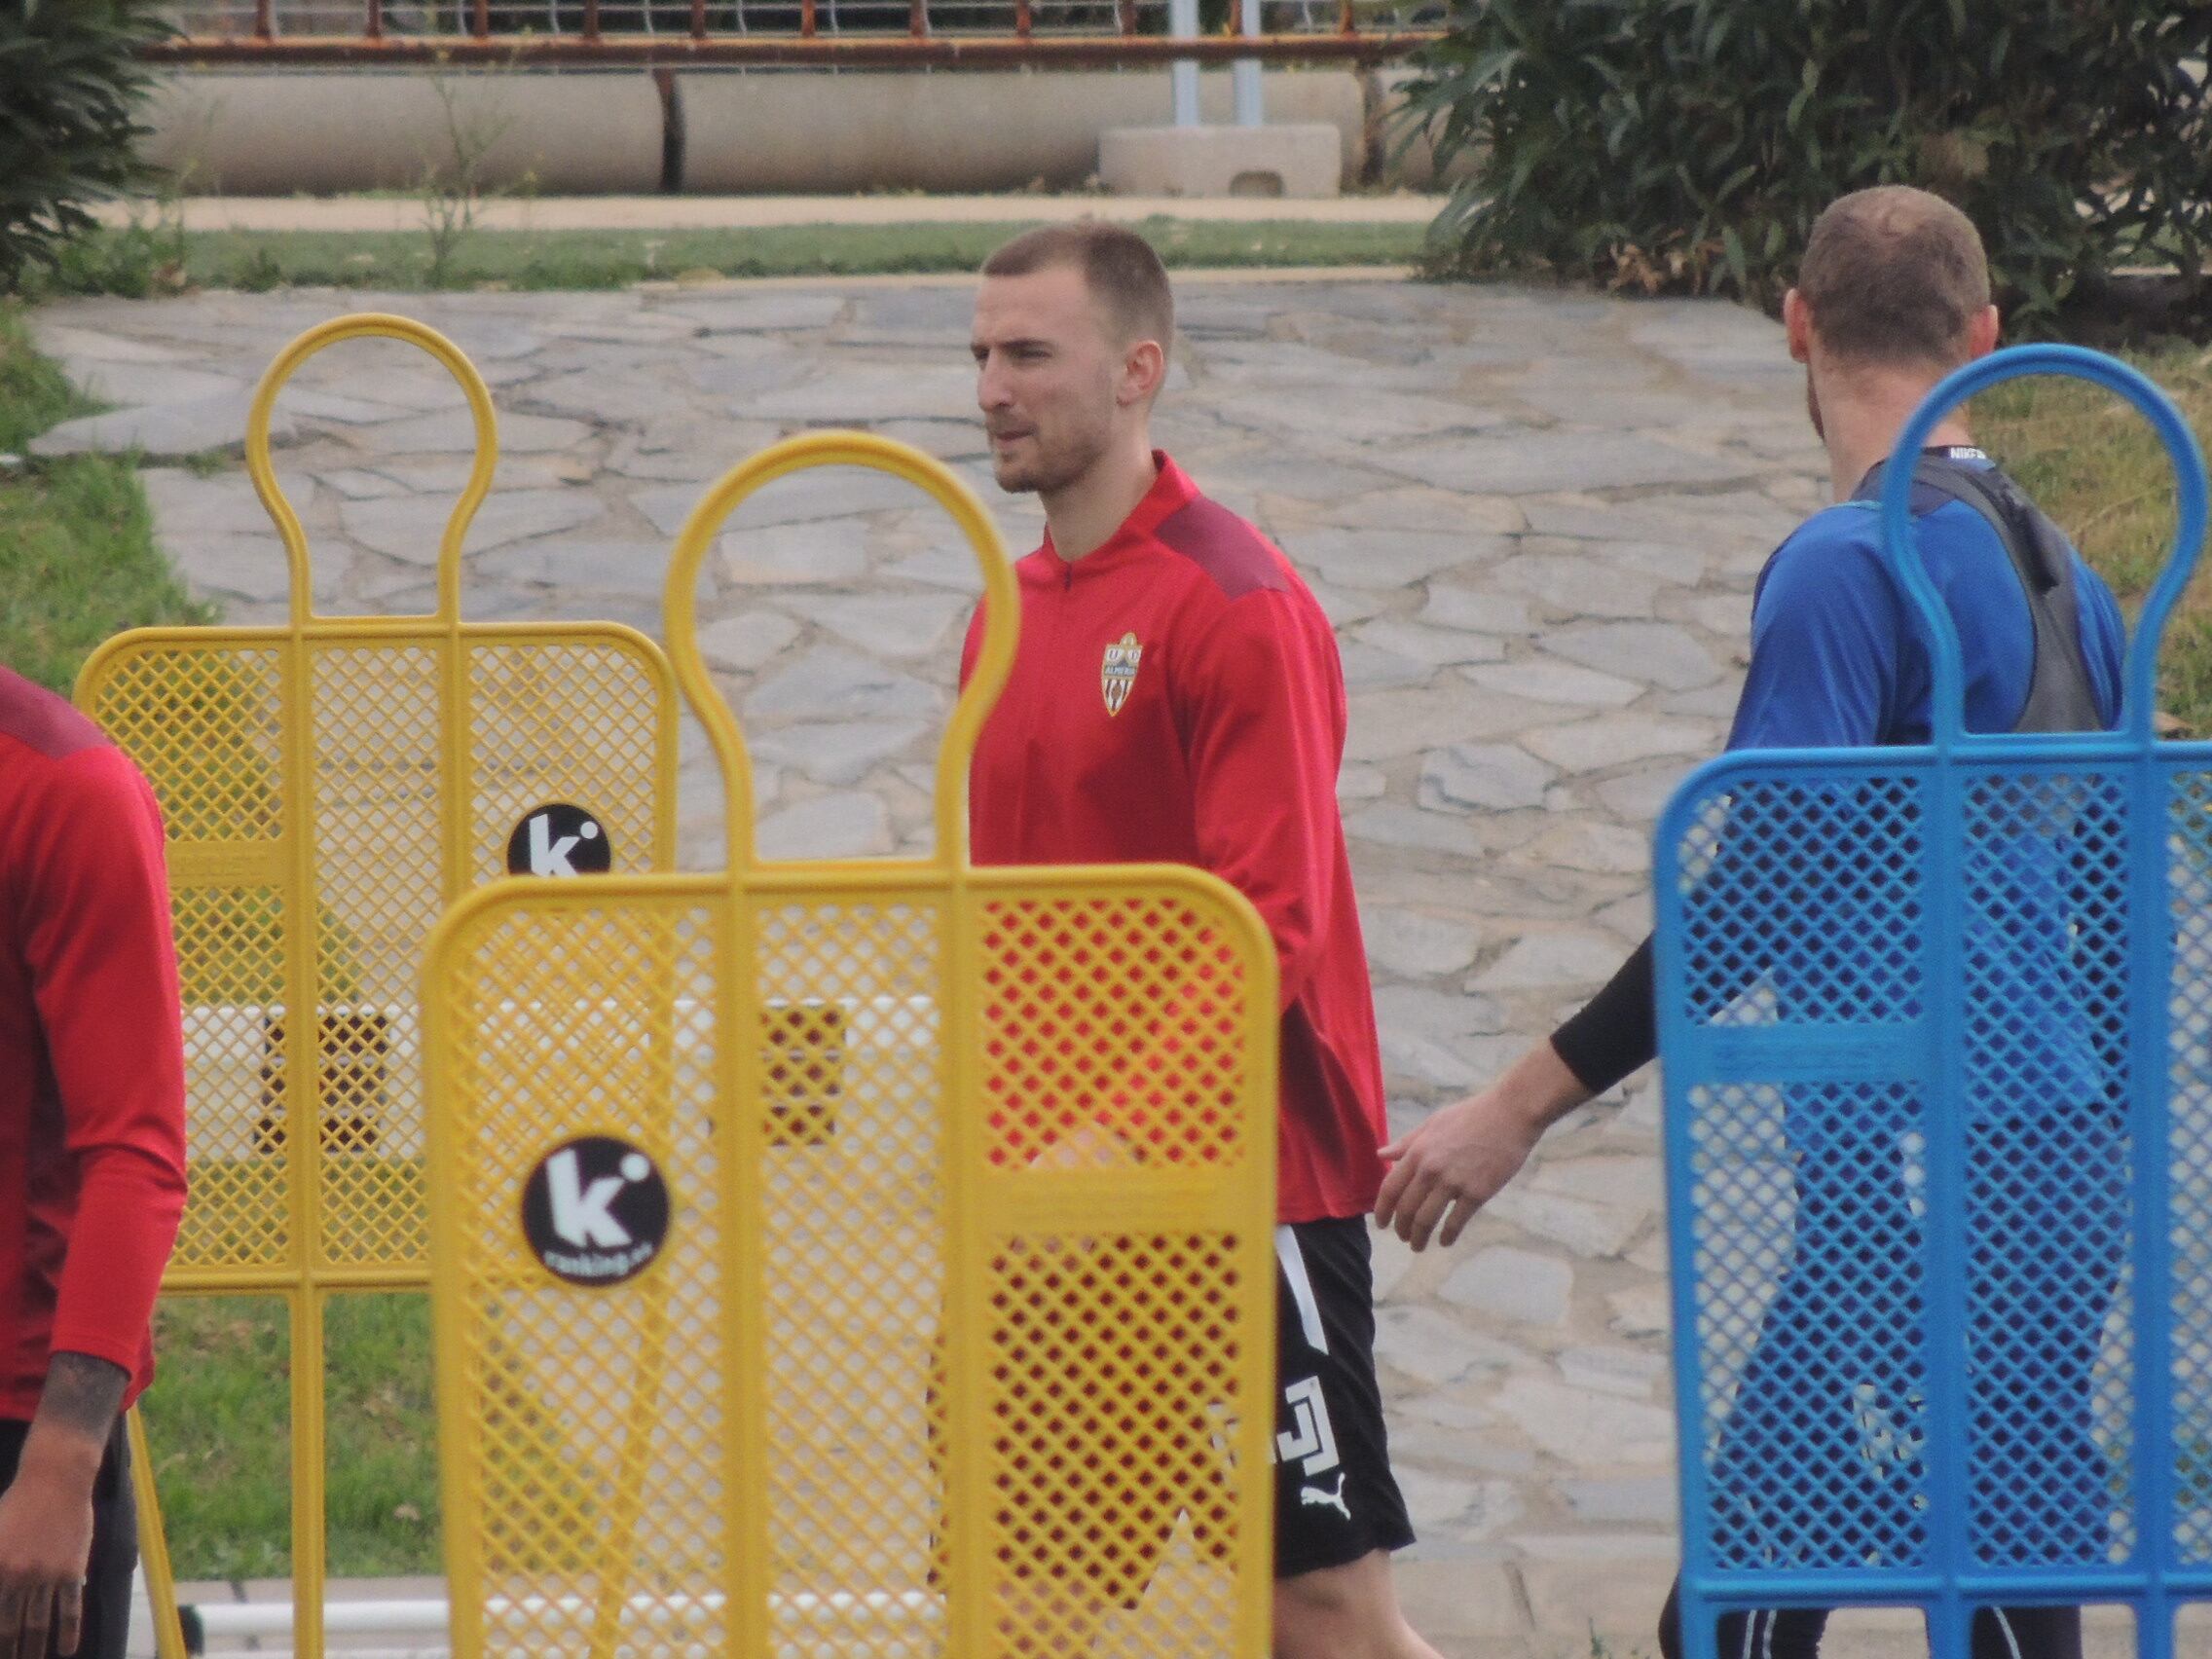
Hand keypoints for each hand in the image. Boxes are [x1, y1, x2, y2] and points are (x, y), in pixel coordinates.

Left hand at [0, 1433, 98, 1658]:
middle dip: (11, 1651)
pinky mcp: (73, 1570)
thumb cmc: (17, 1504)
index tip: (1, 1652)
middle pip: (12, 1627)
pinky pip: (71, 1607)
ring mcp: (48, 1575)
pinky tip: (67, 1650)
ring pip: (39, 1623)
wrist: (56, 1479)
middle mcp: (19, 1577)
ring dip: (34, 1649)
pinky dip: (69, 1631)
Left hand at [1372, 1042, 1591, 1250]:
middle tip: (1403, 1237)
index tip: (1381, 1224)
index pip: (1390, 1188)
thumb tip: (1381, 1155)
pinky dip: (1447, 1235)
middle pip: (1406, 1209)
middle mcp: (1431, 1169)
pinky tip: (1445, 1241)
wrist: (1510, 1114)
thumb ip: (1406, 1143)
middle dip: (1401, 1229)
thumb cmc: (1471, 1115)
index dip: (1382, 1210)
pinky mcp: (1477, 1193)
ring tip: (1418, 1245)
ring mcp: (1454, 1182)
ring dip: (1419, 1237)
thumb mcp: (1433, 1123)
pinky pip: (1456, 1222)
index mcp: (1418, 1152)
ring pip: (1427, 1220)